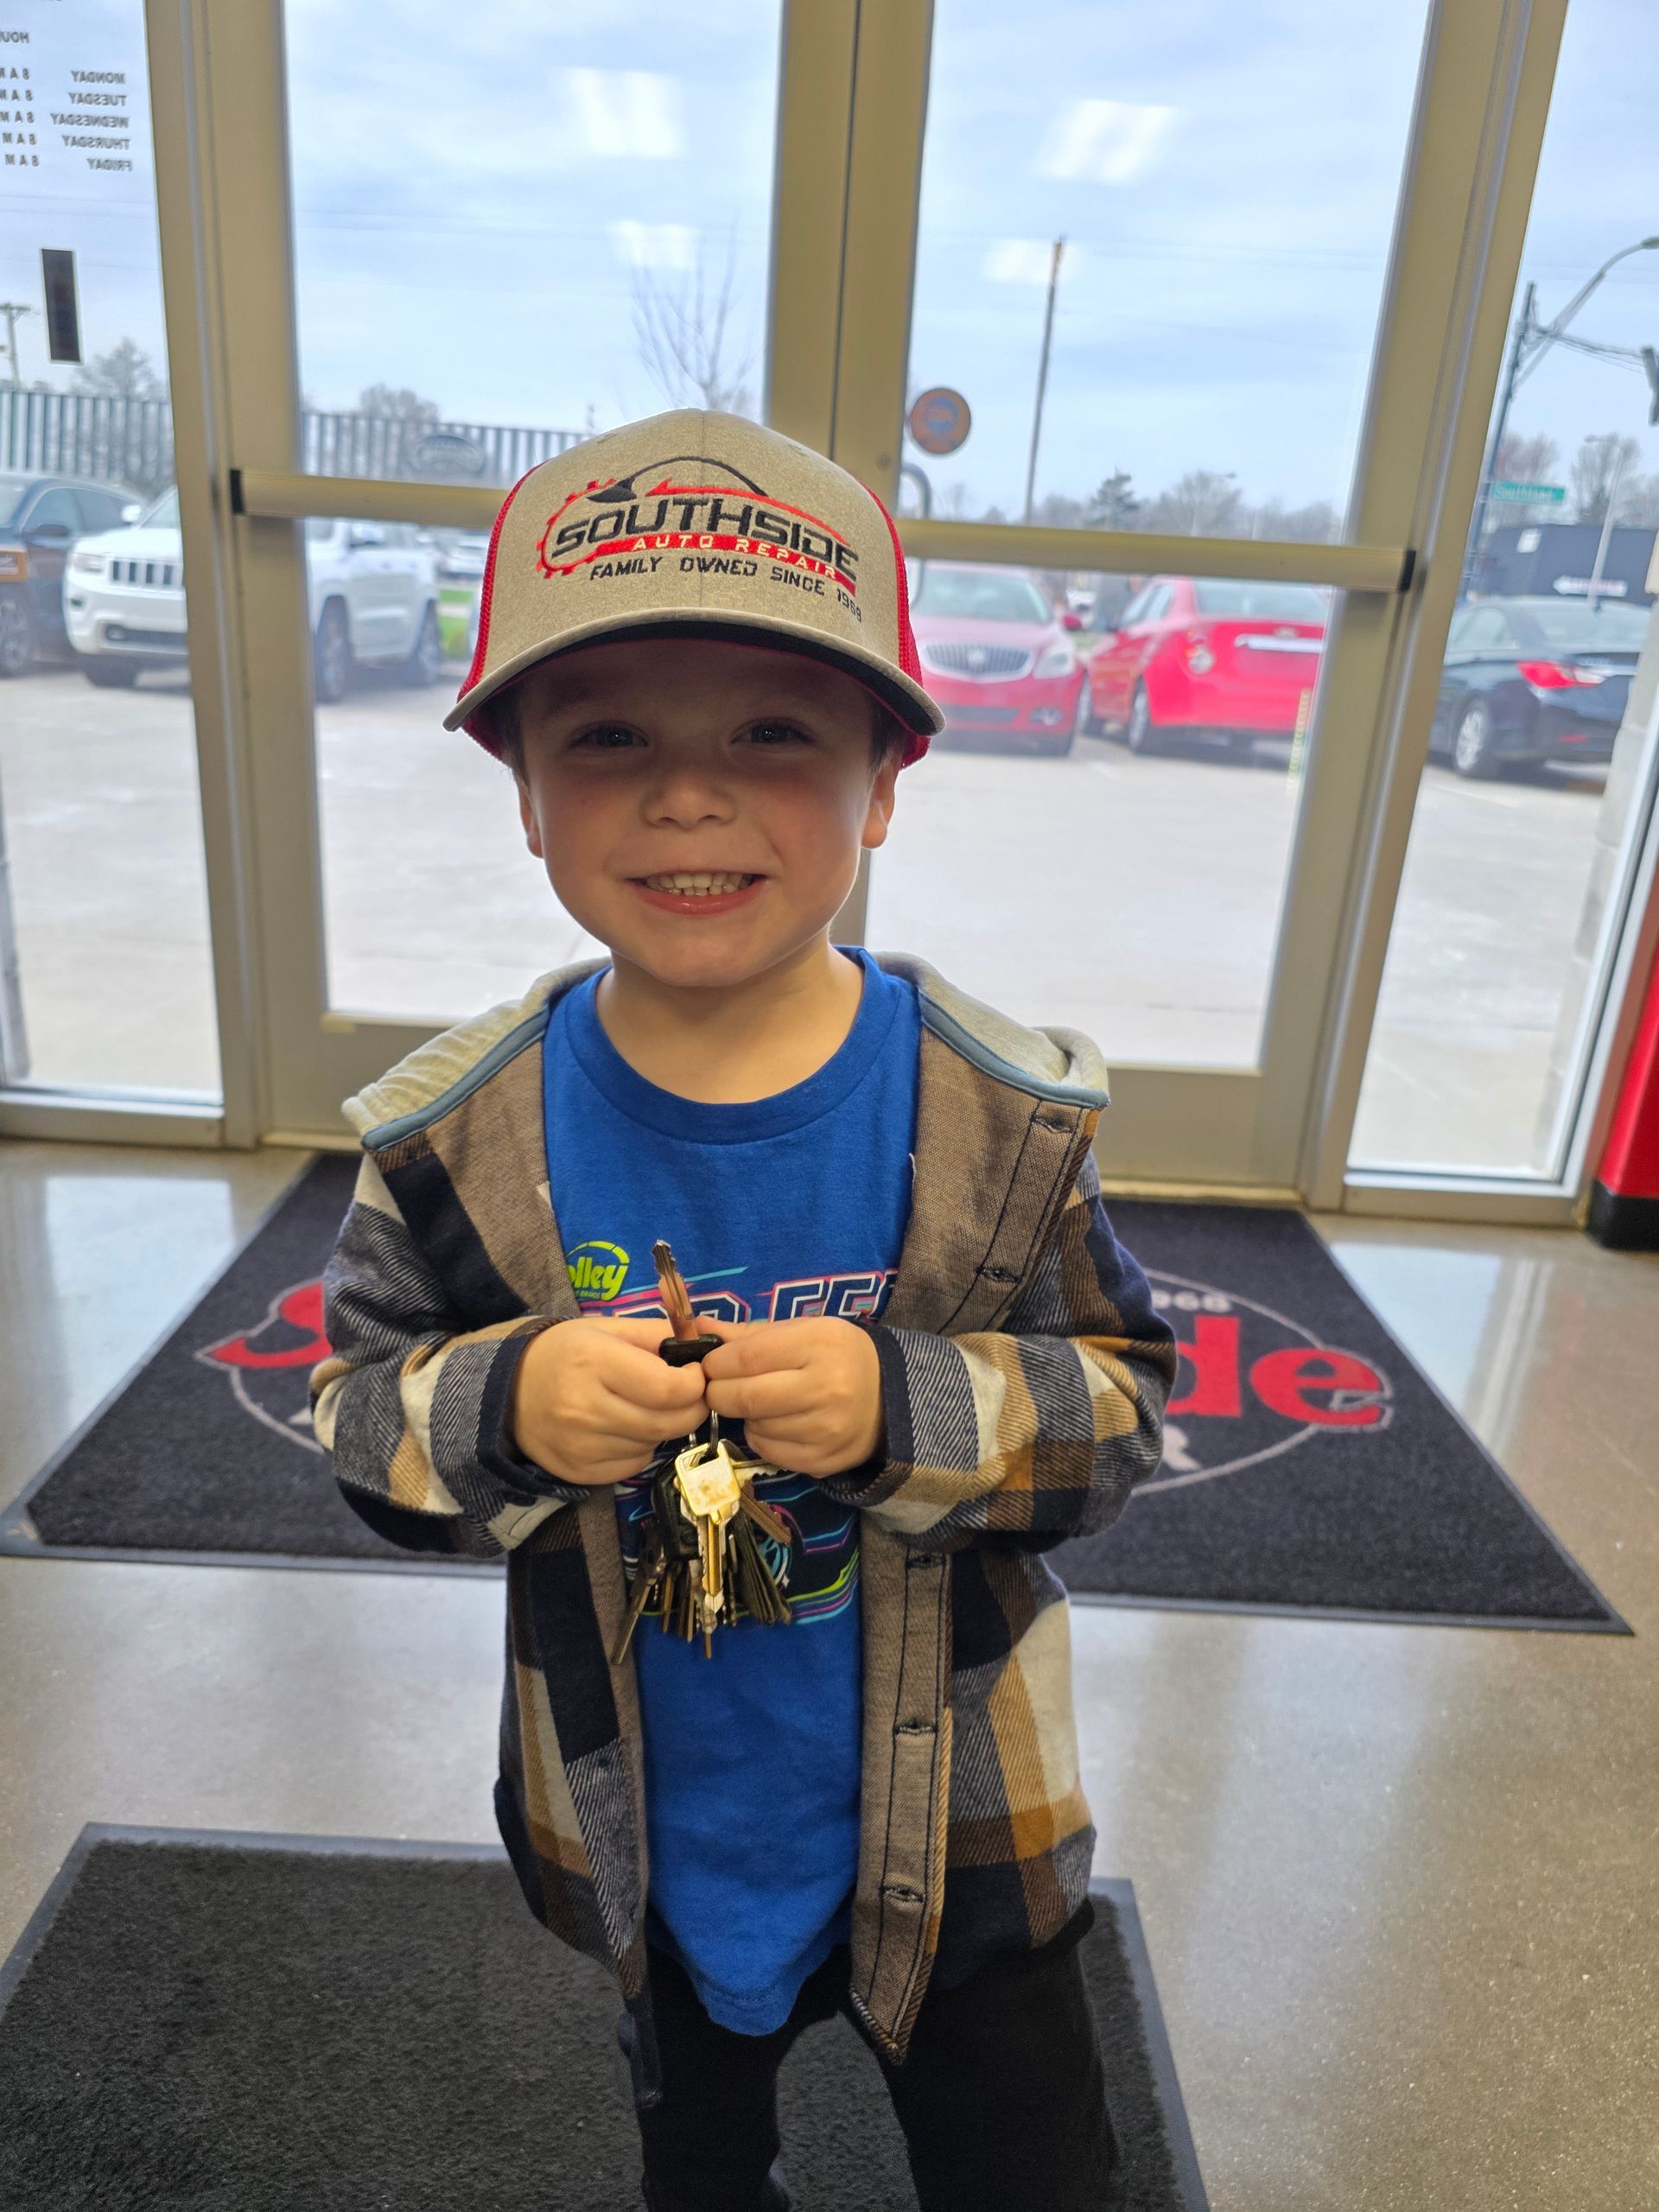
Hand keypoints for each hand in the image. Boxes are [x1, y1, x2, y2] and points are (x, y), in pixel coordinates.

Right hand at [508, 1317, 707, 1487]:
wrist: (507, 1392)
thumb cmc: (563, 1353)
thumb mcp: (604, 1329)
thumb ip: (654, 1334)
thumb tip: (703, 1342)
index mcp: (593, 1361)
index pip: (668, 1388)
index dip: (695, 1383)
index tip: (695, 1373)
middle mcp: (584, 1408)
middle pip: (666, 1422)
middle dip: (691, 1408)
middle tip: (690, 1396)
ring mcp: (580, 1446)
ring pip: (652, 1444)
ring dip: (664, 1427)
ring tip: (647, 1407)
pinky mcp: (579, 1472)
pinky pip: (634, 1464)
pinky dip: (642, 1447)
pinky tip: (626, 1428)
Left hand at [699, 1317, 885, 1478]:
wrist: (887, 1400)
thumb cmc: (836, 1356)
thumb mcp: (803, 1331)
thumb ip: (749, 1334)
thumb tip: (698, 1328)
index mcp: (821, 1344)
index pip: (747, 1357)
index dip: (717, 1362)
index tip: (711, 1363)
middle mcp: (827, 1388)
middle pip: (745, 1396)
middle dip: (719, 1391)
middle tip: (720, 1386)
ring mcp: (825, 1430)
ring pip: (753, 1426)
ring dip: (745, 1414)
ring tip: (762, 1401)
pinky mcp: (821, 1460)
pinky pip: (767, 1450)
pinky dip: (761, 1436)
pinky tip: (776, 1422)